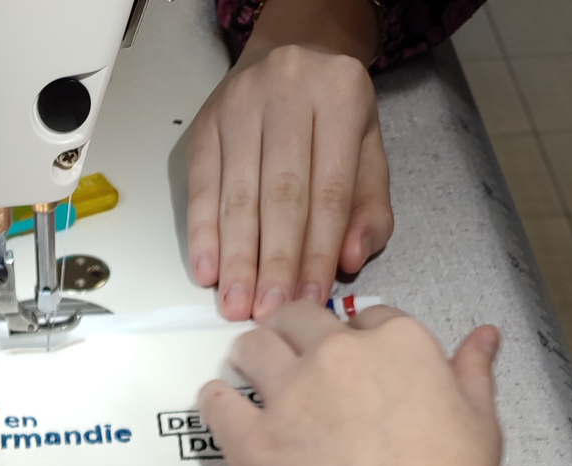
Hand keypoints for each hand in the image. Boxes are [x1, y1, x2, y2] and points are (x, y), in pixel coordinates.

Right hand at [187, 44, 393, 322]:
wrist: (294, 48)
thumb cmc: (334, 113)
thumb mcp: (370, 151)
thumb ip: (369, 209)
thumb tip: (350, 259)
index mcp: (340, 96)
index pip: (330, 191)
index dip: (318, 252)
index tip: (311, 300)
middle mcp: (287, 93)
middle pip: (280, 194)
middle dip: (273, 262)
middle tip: (268, 311)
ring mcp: (239, 105)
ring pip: (237, 193)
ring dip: (235, 256)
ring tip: (236, 302)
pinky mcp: (204, 122)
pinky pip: (201, 186)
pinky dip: (203, 232)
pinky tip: (206, 268)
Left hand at [199, 301, 504, 465]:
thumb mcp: (479, 418)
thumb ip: (471, 370)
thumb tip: (483, 337)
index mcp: (395, 342)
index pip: (364, 317)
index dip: (354, 335)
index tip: (348, 355)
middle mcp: (337, 354)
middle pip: (298, 318)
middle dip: (290, 328)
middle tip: (286, 349)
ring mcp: (291, 395)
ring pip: (252, 347)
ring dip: (248, 353)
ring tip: (245, 366)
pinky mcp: (253, 440)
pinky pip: (218, 403)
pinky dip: (216, 399)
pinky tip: (220, 403)